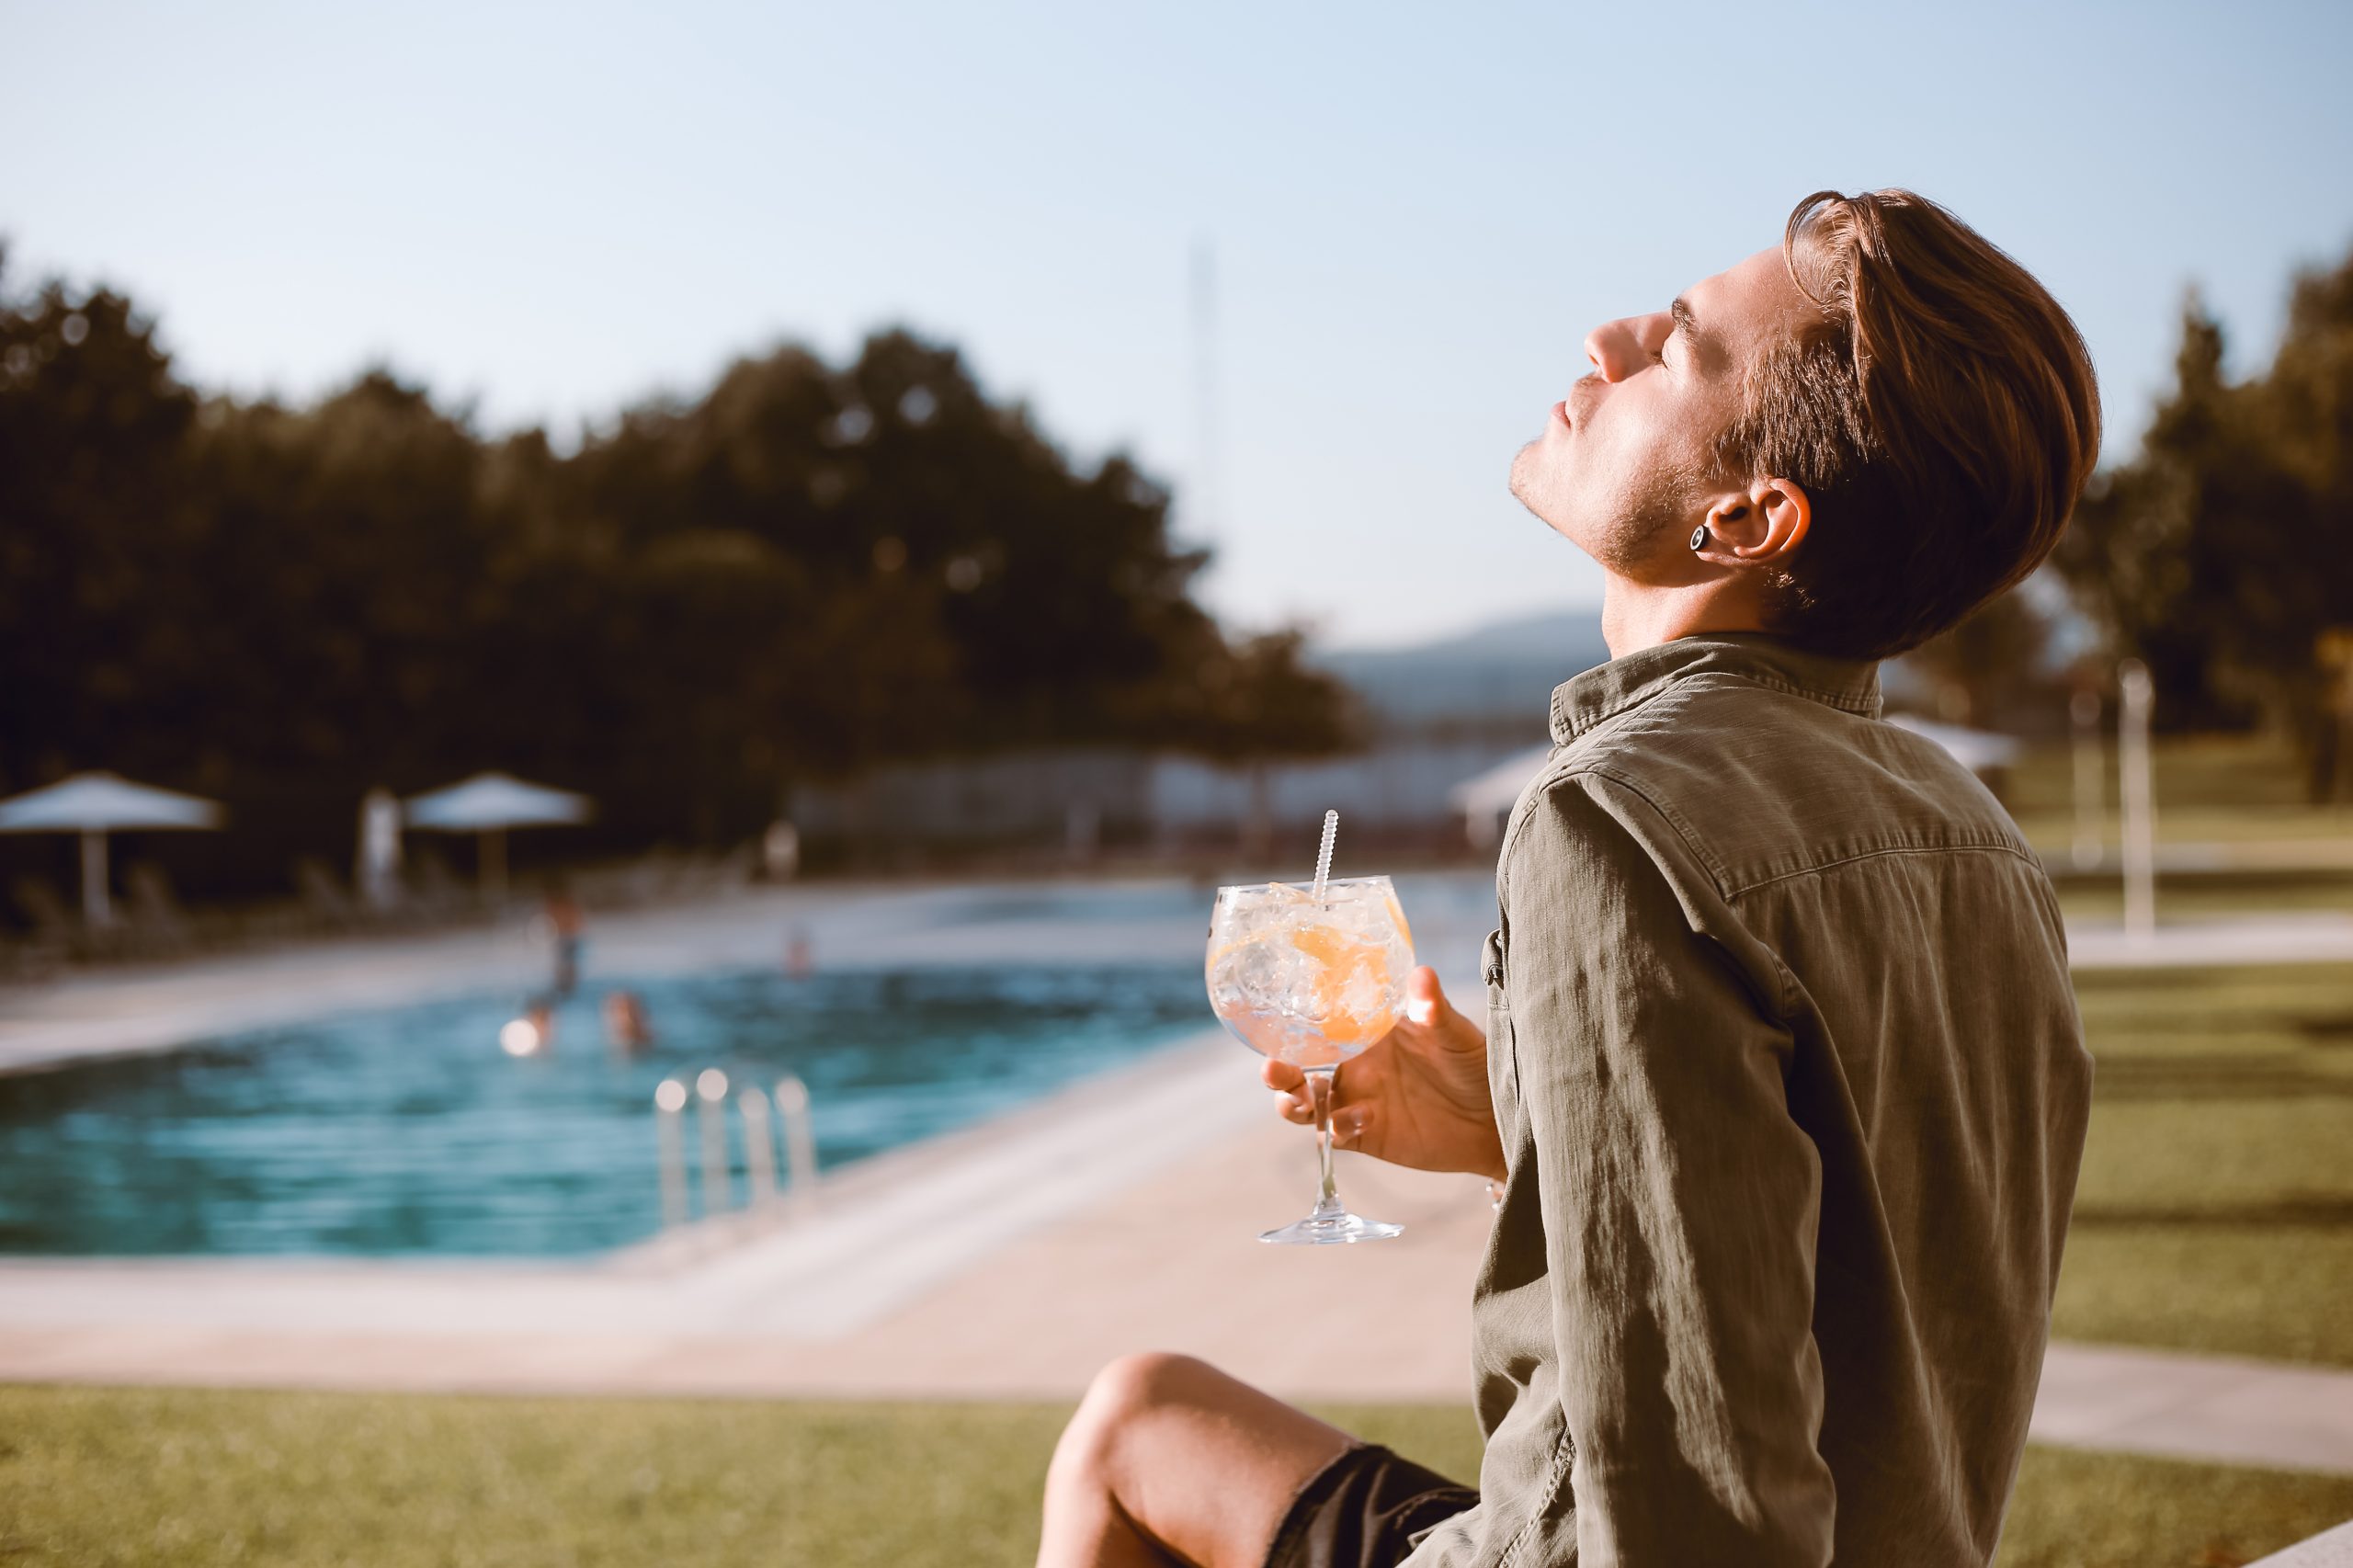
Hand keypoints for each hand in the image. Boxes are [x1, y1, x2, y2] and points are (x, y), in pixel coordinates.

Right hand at [1261, 966, 1503, 1181]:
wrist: (1496, 1118)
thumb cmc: (1474, 1064)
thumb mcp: (1453, 1032)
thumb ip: (1433, 1008)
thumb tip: (1422, 974)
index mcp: (1365, 1034)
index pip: (1317, 1025)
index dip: (1291, 1023)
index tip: (1275, 1015)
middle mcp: (1353, 1066)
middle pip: (1299, 1068)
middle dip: (1279, 1071)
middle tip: (1272, 1067)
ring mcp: (1357, 1101)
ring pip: (1307, 1104)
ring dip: (1292, 1103)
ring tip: (1296, 1100)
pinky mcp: (1367, 1136)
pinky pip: (1337, 1135)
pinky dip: (1337, 1128)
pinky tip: (1358, 1119)